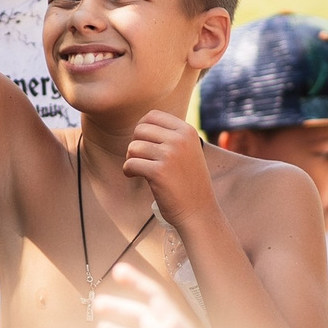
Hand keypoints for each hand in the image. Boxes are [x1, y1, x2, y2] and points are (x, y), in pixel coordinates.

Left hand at [122, 111, 217, 227]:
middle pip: (140, 129)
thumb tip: (141, 124)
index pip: (153, 115)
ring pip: (133, 147)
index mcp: (187, 131)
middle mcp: (180, 139)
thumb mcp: (188, 151)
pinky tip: (134, 177)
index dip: (142, 128)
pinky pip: (130, 164)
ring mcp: (170, 155)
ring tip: (139, 169)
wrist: (199, 212)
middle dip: (135, 144)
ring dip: (131, 159)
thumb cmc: (189, 182)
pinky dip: (128, 171)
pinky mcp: (158, 172)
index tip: (143, 143)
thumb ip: (170, 136)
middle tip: (140, 159)